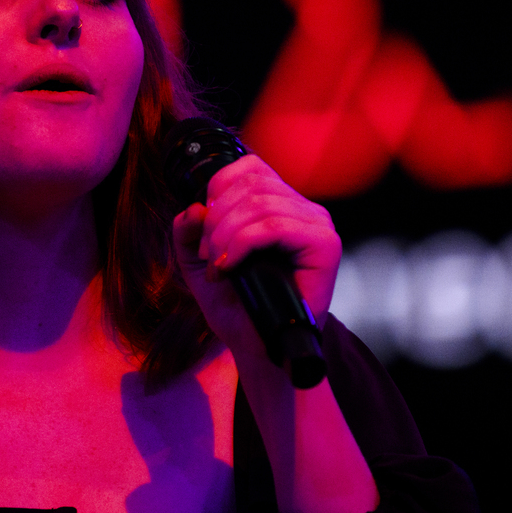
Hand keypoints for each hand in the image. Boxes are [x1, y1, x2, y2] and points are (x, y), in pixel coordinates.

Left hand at [171, 154, 341, 363]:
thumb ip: (186, 232)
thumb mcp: (197, 261)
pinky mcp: (325, 246)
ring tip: (218, 265)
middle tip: (207, 254)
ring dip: (225, 235)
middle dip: (216, 218)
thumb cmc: (236, 303)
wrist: (258, 345)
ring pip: (260, 204)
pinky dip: (242, 244)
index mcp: (280, 202)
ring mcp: (317, 225)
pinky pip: (276, 227)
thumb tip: (193, 208)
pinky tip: (230, 266)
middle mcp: (303, 208)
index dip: (217, 189)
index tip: (203, 228)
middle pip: (251, 184)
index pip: (249, 167)